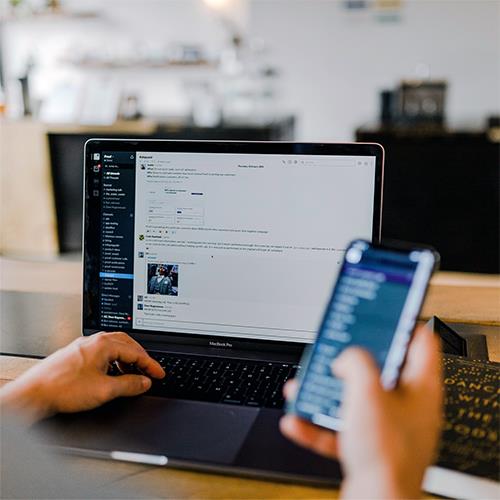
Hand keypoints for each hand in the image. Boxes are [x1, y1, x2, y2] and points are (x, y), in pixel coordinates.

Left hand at [0, 332, 164, 424]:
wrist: (34, 393)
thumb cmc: (64, 389)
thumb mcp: (105, 390)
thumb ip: (129, 385)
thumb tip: (144, 382)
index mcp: (104, 344)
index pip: (136, 352)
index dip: (151, 365)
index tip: (159, 374)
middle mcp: (94, 341)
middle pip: (127, 345)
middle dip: (141, 358)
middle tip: (150, 371)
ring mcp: (84, 346)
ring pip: (114, 347)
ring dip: (127, 360)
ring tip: (133, 374)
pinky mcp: (76, 354)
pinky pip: (102, 353)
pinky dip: (114, 361)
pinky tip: (112, 374)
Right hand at [280, 326, 441, 498]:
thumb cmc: (386, 454)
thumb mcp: (367, 391)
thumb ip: (355, 362)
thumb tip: (345, 358)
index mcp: (419, 388)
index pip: (419, 342)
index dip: (401, 323)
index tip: (383, 312)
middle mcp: (407, 407)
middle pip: (379, 371)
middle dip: (350, 361)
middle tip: (335, 350)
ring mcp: (388, 429)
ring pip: (354, 400)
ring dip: (326, 392)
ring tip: (306, 386)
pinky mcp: (369, 448)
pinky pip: (340, 428)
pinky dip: (318, 423)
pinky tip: (297, 420)